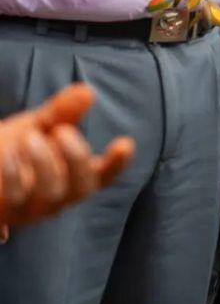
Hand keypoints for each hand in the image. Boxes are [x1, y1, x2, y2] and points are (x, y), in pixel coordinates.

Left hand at [0, 84, 133, 235]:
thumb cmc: (14, 148)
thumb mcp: (39, 126)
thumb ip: (63, 112)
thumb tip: (87, 91)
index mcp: (73, 177)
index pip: (103, 176)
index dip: (117, 163)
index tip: (124, 142)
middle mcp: (58, 197)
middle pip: (82, 186)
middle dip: (77, 157)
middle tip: (63, 131)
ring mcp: (32, 208)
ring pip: (51, 193)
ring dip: (45, 163)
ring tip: (31, 137)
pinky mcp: (5, 211)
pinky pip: (14, 196)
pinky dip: (14, 173)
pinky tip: (10, 151)